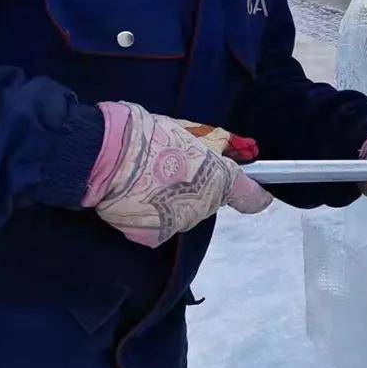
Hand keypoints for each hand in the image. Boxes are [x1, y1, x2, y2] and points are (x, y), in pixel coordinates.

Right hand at [84, 102, 271, 247]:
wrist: (108, 154)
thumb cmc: (150, 134)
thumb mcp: (192, 131)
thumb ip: (217, 144)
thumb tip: (239, 149)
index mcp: (219, 178)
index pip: (251, 195)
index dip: (254, 194)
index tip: (257, 194)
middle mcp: (205, 206)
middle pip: (206, 201)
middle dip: (193, 187)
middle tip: (169, 168)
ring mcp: (179, 223)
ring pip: (180, 214)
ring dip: (169, 202)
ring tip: (145, 180)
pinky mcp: (154, 236)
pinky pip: (156, 227)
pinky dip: (147, 216)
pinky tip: (132, 197)